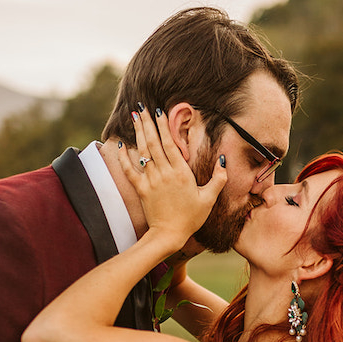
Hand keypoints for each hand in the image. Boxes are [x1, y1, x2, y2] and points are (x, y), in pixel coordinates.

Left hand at [118, 107, 225, 248]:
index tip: (158, 111)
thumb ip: (218, 178)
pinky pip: (130, 171)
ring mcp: (150, 181)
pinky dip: (123, 157)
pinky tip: (120, 145)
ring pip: (142, 152)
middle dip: (147, 123)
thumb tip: (222, 161)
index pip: (170, 143)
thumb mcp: (209, 198)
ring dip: (137, 133)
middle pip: (154, 143)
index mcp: (181, 172)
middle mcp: (164, 173)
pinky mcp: (141, 190)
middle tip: (141, 106)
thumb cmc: (191, 218)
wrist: (168, 235)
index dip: (163, 126)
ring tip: (133, 117)